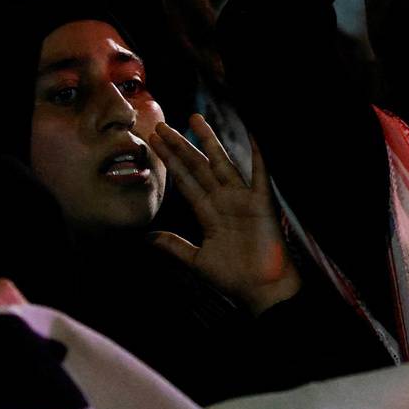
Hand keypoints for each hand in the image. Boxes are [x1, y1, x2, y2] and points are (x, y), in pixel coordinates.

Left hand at [145, 116, 300, 313]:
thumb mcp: (196, 260)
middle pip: (198, 167)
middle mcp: (224, 201)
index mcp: (209, 213)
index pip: (185, 181)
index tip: (154, 143)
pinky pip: (259, 173)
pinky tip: (252, 132)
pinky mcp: (262, 202)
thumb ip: (173, 246)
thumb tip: (146, 238)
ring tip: (194, 119)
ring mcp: (242, 199)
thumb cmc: (234, 277)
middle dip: (180, 147)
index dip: (170, 162)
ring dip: (208, 142)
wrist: (262, 290)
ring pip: (222, 164)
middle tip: (162, 125)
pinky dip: (258, 153)